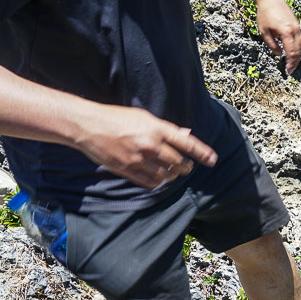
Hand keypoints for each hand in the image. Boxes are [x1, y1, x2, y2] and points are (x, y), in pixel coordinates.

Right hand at [74, 104, 216, 188]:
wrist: (88, 125)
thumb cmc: (118, 118)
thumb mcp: (145, 117)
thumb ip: (166, 129)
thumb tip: (186, 135)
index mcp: (157, 128)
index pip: (187, 143)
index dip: (202, 153)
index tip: (212, 160)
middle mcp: (150, 144)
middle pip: (178, 163)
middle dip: (186, 167)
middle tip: (187, 167)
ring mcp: (138, 158)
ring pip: (166, 175)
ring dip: (173, 175)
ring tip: (173, 173)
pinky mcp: (127, 169)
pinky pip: (149, 182)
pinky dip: (158, 182)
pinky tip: (158, 178)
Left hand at [255, 0, 300, 73]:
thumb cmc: (264, 14)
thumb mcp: (264, 32)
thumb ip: (272, 45)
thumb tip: (279, 55)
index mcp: (286, 32)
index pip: (291, 52)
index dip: (290, 63)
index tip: (288, 71)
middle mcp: (294, 30)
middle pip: (299, 51)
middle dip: (295, 62)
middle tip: (290, 70)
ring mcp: (297, 27)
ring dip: (298, 56)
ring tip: (292, 63)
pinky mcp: (297, 25)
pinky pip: (300, 39)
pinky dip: (299, 48)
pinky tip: (294, 52)